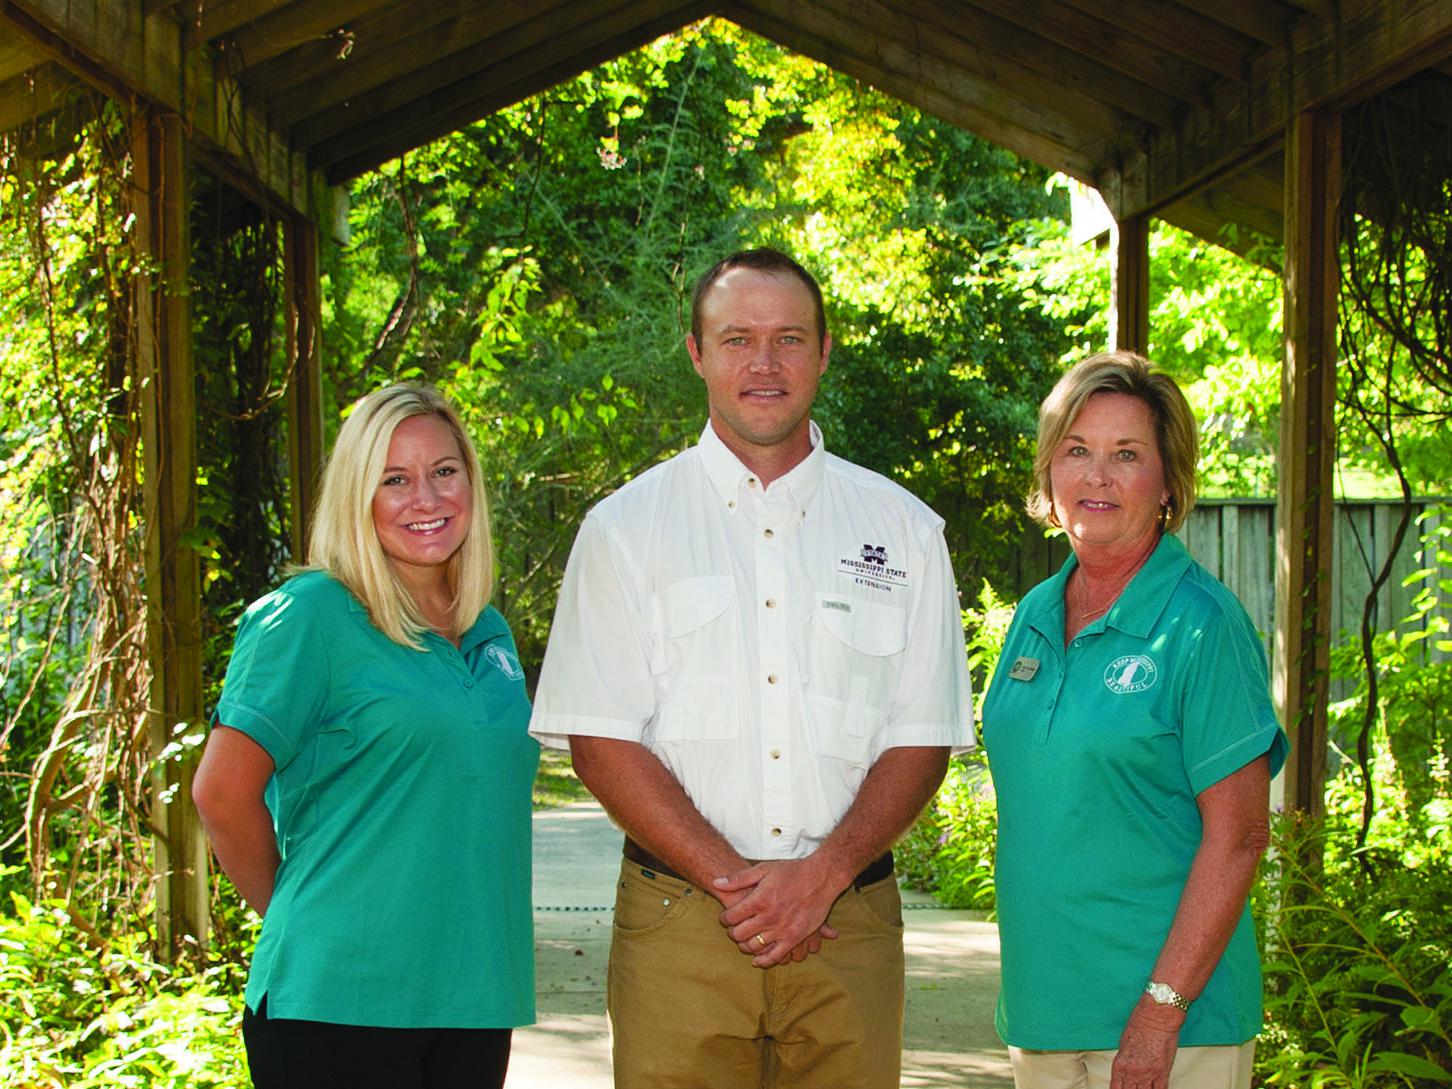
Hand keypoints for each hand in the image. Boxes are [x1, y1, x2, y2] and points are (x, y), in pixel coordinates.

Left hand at [714, 858, 844, 967]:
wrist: (821, 878)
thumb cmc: (792, 871)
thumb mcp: (764, 869)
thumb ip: (739, 878)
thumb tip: (716, 883)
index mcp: (760, 899)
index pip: (731, 916)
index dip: (724, 918)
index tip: (725, 918)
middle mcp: (769, 916)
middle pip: (740, 933)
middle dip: (732, 933)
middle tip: (733, 930)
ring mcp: (782, 929)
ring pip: (754, 946)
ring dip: (745, 946)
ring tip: (744, 940)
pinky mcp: (794, 938)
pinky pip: (774, 957)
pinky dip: (763, 961)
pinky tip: (757, 959)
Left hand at [1110, 995, 1184, 1088]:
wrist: (1156, 1017)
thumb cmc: (1139, 1024)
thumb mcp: (1124, 1044)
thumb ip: (1125, 1060)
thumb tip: (1126, 1070)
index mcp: (1120, 1065)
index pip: (1116, 1088)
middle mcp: (1132, 1072)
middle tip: (1135, 1087)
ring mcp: (1148, 1074)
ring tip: (1144, 1088)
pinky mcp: (1163, 1073)